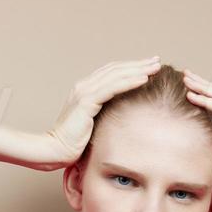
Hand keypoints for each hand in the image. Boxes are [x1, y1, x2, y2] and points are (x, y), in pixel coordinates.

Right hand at [46, 56, 160, 166]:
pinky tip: (144, 79)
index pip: (112, 72)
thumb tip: (123, 115)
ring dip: (138, 69)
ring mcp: (84, 92)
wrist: (54, 151)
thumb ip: (104, 114)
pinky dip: (128, 82)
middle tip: (157, 61)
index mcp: (85, 89)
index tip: (149, 66)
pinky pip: (111, 88)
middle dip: (138, 64)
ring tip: (156, 67)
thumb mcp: (93, 124)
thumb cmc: (73, 143)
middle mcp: (84, 86)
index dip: (131, 67)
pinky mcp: (85, 102)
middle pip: (116, 69)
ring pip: (116, 75)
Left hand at [182, 68, 211, 210]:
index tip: (185, 86)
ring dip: (203, 87)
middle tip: (185, 74)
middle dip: (201, 84)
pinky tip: (193, 96)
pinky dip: (207, 101)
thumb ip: (198, 163)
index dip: (201, 94)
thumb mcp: (208, 168)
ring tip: (187, 79)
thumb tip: (179, 166)